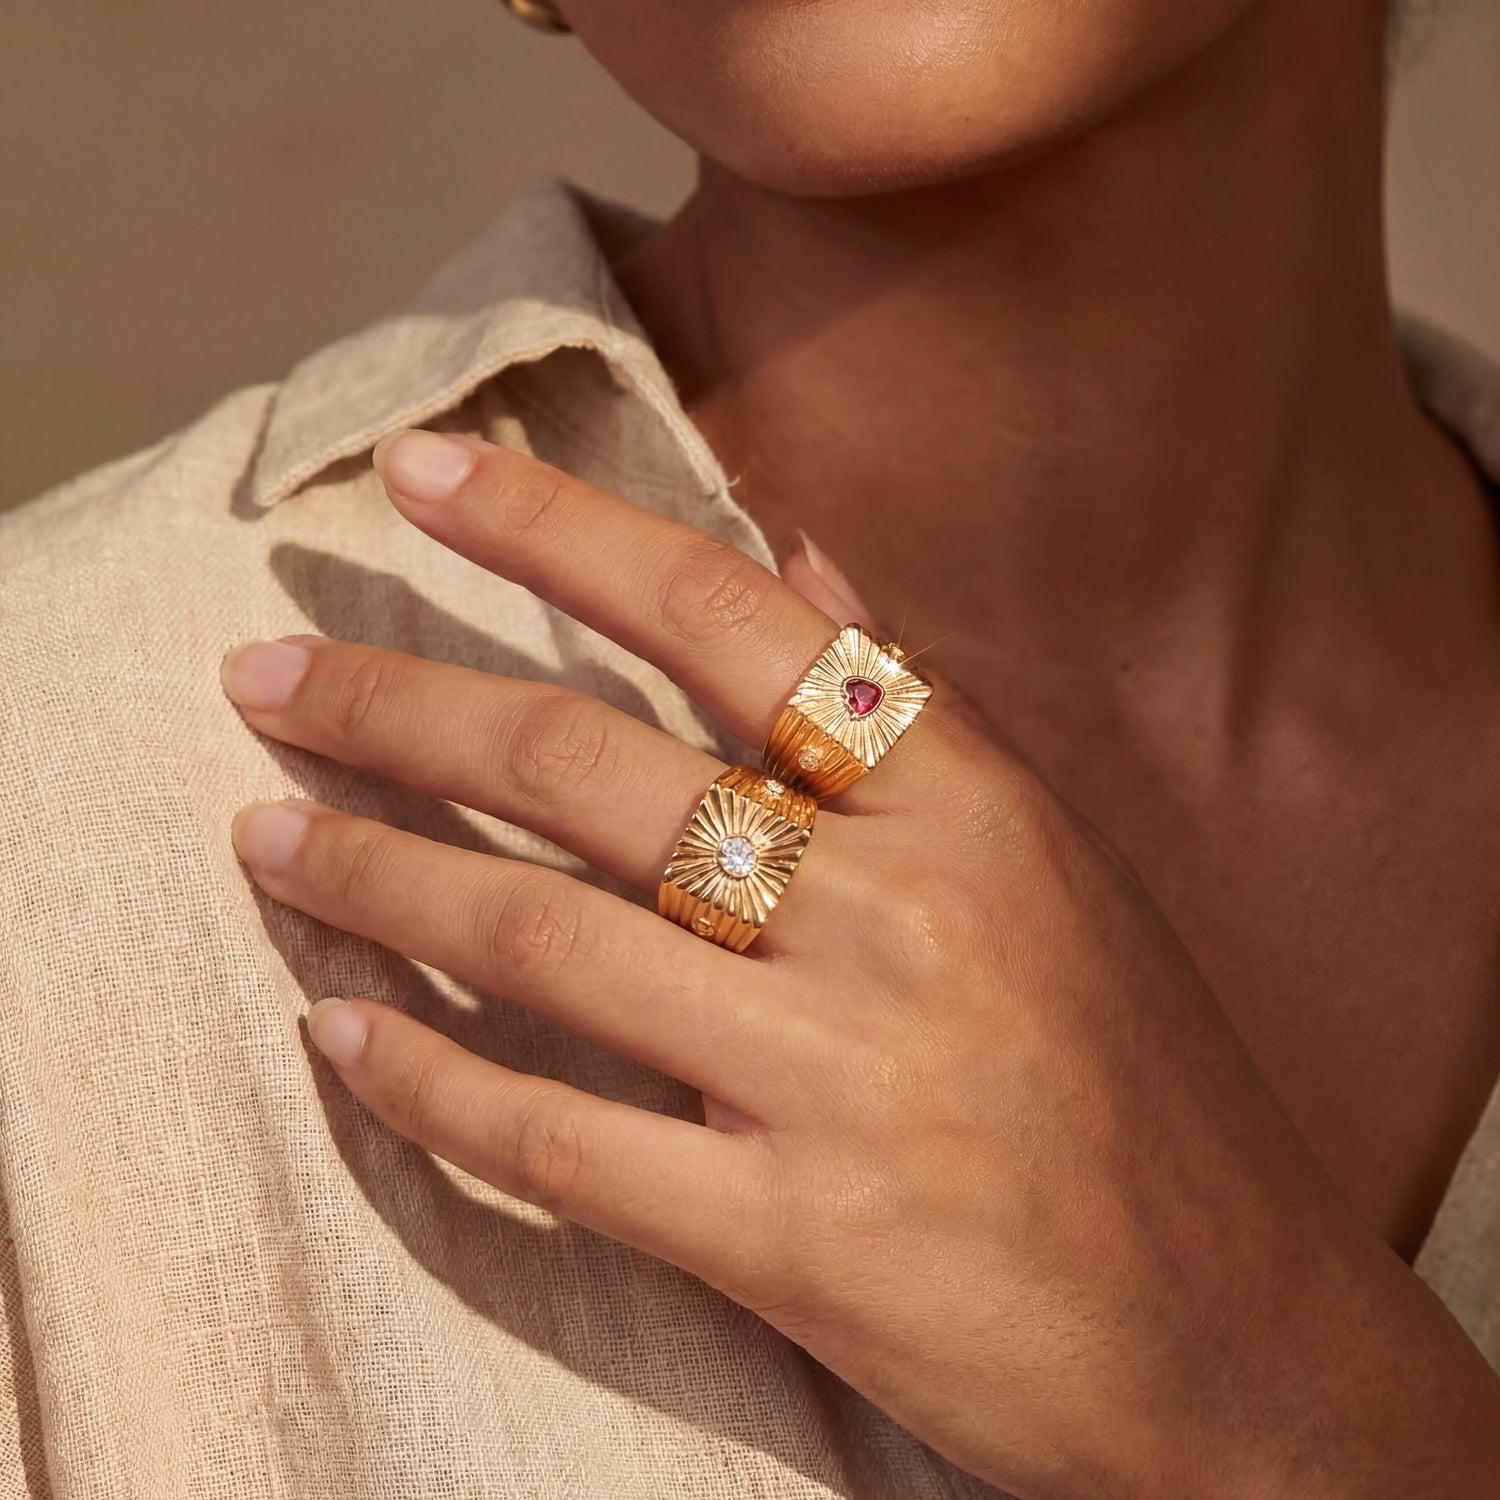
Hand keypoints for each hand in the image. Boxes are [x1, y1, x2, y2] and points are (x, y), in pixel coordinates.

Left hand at [221, 429, 1499, 1499]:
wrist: (1237, 1332)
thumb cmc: (1137, 1081)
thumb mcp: (1049, 861)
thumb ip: (908, 710)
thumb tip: (799, 564)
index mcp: (964, 798)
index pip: (720, 612)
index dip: (553, 529)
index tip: (415, 476)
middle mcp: (898, 910)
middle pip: (587, 765)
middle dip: (398, 707)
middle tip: (265, 676)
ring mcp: (842, 1076)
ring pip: (542, 937)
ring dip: (373, 876)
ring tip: (265, 835)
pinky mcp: (797, 1239)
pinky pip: (558, 1140)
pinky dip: (426, 1083)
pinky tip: (339, 1036)